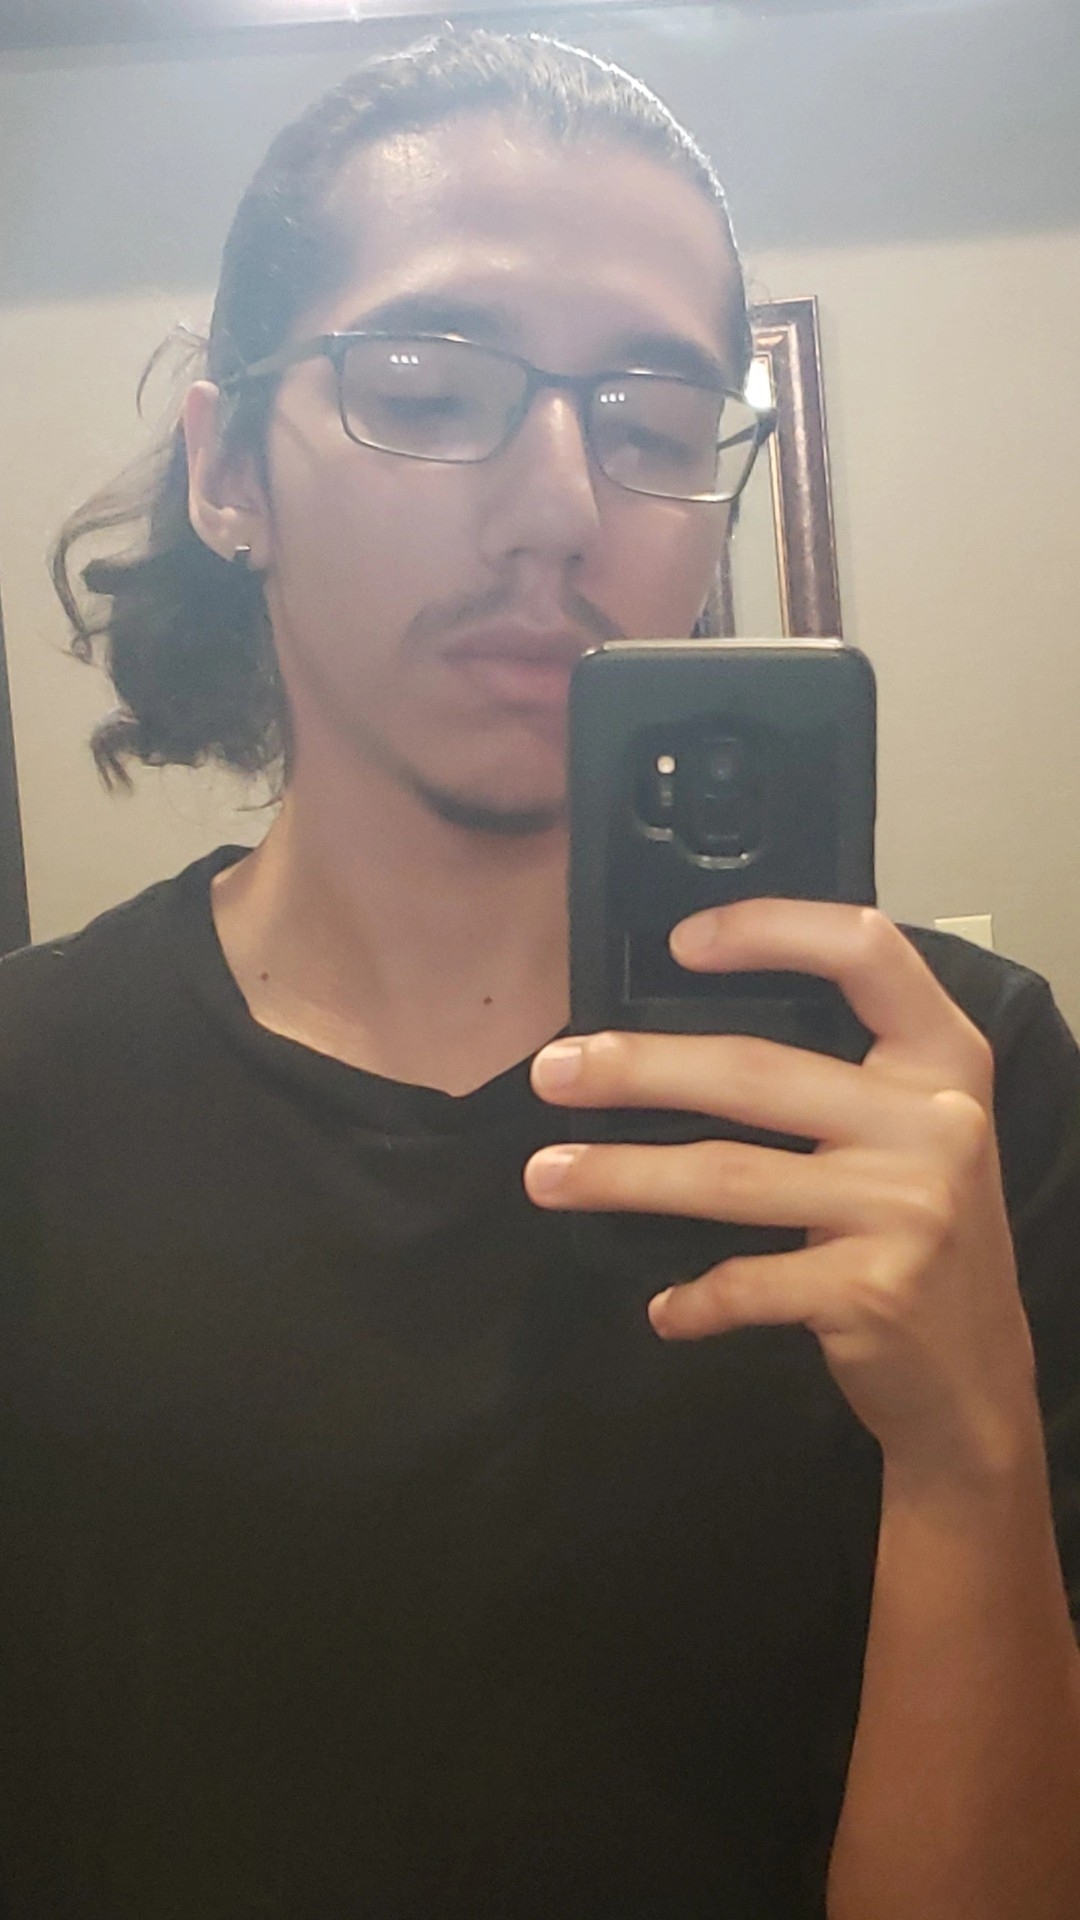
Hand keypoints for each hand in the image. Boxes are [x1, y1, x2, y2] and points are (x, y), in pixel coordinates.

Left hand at [526, 900, 1039, 1482]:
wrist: (978, 1380)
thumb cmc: (923, 1234)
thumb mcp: (917, 1132)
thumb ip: (844, 1075)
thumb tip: (681, 1035)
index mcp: (944, 1059)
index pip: (866, 951)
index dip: (771, 929)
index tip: (681, 943)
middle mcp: (935, 1121)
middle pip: (754, 1071)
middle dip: (636, 1071)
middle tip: (552, 1072)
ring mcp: (907, 1207)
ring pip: (727, 1175)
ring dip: (622, 1176)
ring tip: (547, 1174)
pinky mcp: (873, 1290)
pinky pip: (747, 1283)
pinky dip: (692, 1299)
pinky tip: (663, 1309)